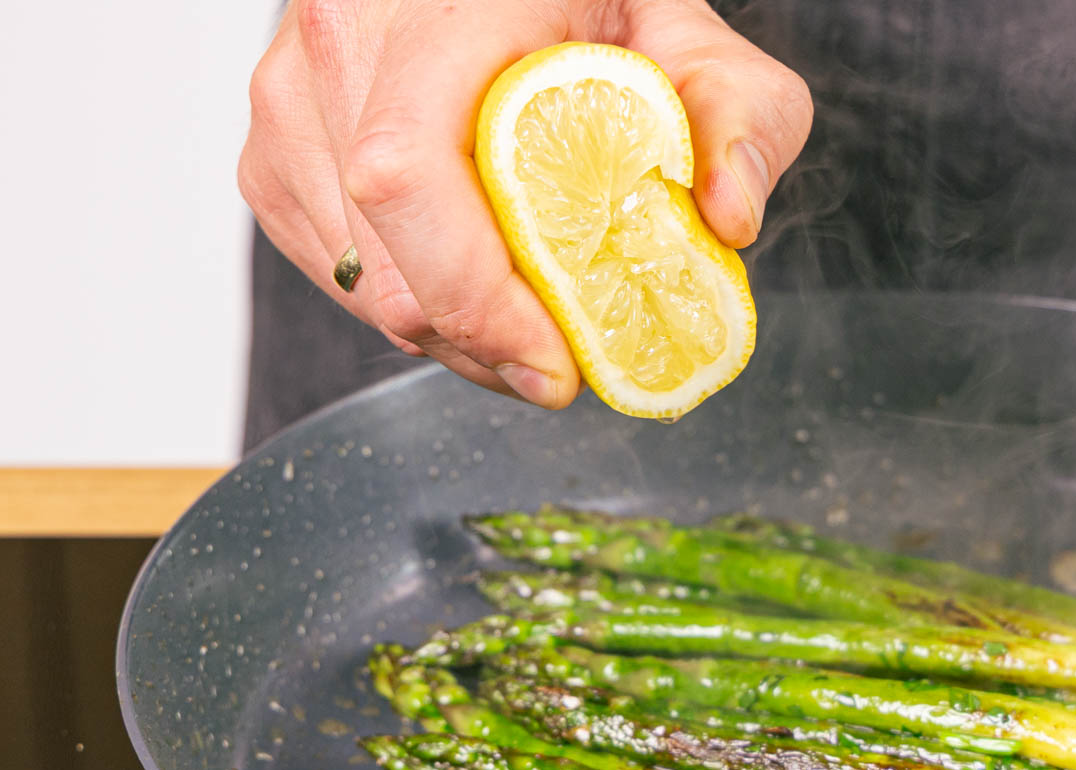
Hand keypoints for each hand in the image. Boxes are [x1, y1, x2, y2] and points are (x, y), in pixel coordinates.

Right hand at [239, 0, 812, 408]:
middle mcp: (342, 40)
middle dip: (482, 344)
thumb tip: (730, 217)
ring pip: (355, 278)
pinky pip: (333, 268)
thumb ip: (742, 115)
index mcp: (442, 5)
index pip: (409, 176)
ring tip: (530, 332)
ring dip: (449, 338)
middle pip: (384, 255)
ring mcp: (293, 94)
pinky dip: (409, 306)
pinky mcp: (277, 144)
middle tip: (562, 370)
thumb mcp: (700, 39)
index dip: (474, 297)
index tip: (554, 364)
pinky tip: (477, 292)